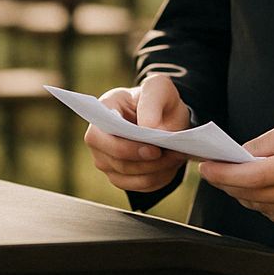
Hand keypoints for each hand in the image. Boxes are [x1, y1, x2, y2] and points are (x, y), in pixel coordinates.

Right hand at [84, 75, 190, 192]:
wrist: (166, 113)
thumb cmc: (158, 98)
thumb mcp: (159, 88)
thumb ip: (152, 103)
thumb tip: (147, 129)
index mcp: (103, 110)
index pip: (98, 137)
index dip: (124, 148)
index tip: (154, 149)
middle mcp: (99, 138)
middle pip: (115, 163)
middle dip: (147, 163)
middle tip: (173, 155)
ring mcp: (107, 159)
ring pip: (128, 178)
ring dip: (155, 171)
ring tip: (176, 157)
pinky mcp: (121, 175)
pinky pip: (139, 186)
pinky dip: (158, 178)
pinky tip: (170, 165)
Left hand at [198, 119, 273, 232]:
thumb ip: (266, 142)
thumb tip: (238, 156)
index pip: (255, 175)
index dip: (226, 174)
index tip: (207, 168)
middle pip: (256, 195)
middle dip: (229, 184)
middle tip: (214, 171)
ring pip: (264, 209)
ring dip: (244, 195)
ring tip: (235, 179)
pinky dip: (264, 205)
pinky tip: (260, 191)